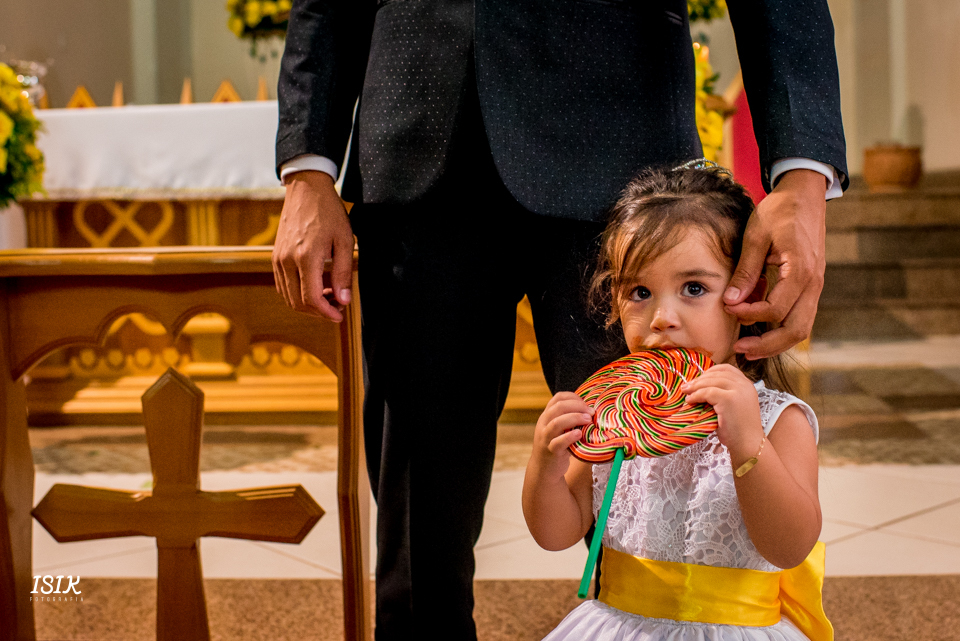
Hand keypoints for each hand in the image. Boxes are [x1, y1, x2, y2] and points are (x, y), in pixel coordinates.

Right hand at [272, 171, 353, 321]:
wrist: (306, 190)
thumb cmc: (329, 212)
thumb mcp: (344, 240)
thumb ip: (343, 273)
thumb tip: (343, 300)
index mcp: (306, 257)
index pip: (312, 299)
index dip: (327, 313)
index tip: (340, 315)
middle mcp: (287, 260)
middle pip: (298, 303)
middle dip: (318, 312)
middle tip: (337, 307)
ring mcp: (277, 259)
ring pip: (288, 297)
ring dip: (308, 304)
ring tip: (329, 297)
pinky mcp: (274, 257)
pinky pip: (283, 285)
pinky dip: (297, 293)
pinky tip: (316, 287)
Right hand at [530, 392, 593, 480]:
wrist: (544, 469)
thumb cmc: (557, 447)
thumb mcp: (560, 430)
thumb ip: (569, 419)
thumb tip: (590, 410)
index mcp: (547, 416)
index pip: (558, 398)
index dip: (573, 397)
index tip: (586, 403)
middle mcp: (544, 424)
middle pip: (558, 407)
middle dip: (577, 406)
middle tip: (591, 412)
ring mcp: (545, 437)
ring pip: (557, 422)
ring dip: (575, 418)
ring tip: (588, 420)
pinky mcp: (550, 451)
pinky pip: (558, 442)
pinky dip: (569, 436)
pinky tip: (579, 434)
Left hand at [682, 364, 762, 464]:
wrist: (748, 445)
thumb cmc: (738, 429)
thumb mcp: (733, 406)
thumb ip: (723, 394)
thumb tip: (699, 387)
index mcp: (747, 385)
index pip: (727, 369)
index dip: (711, 371)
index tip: (699, 379)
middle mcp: (745, 385)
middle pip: (718, 374)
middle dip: (700, 379)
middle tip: (687, 386)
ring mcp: (738, 391)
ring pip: (711, 381)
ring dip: (696, 386)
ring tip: (686, 392)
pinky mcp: (729, 399)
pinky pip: (708, 392)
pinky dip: (696, 395)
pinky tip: (690, 401)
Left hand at [723, 169, 827, 358]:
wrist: (804, 196)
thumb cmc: (779, 212)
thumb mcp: (756, 237)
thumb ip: (745, 271)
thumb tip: (730, 302)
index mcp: (800, 270)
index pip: (776, 309)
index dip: (750, 314)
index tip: (729, 308)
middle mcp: (813, 283)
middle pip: (795, 330)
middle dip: (767, 345)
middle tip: (739, 349)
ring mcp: (816, 286)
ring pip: (801, 328)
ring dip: (776, 343)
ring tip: (749, 348)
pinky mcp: (812, 286)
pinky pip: (801, 317)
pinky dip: (782, 329)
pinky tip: (760, 331)